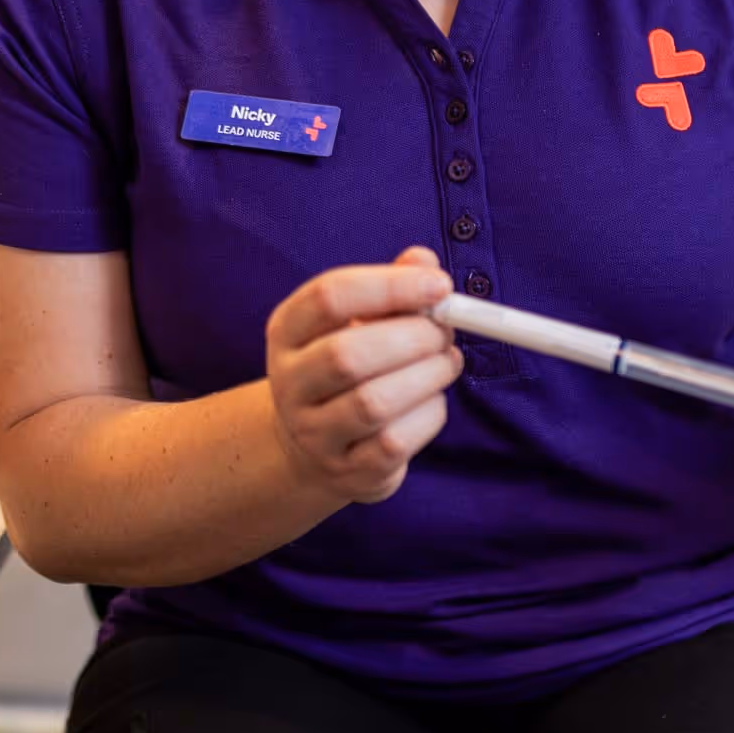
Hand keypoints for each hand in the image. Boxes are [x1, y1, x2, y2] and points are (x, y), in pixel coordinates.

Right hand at [264, 247, 460, 504]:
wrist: (313, 446)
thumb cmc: (345, 369)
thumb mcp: (356, 321)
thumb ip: (389, 288)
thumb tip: (424, 262)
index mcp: (286, 331)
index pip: (329, 297)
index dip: (390, 286)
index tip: (439, 285)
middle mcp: (290, 383)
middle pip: (348, 355)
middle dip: (412, 338)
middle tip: (444, 331)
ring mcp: (314, 432)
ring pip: (373, 404)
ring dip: (427, 376)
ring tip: (446, 361)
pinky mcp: (347, 470)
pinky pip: (395, 443)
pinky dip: (428, 414)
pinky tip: (432, 399)